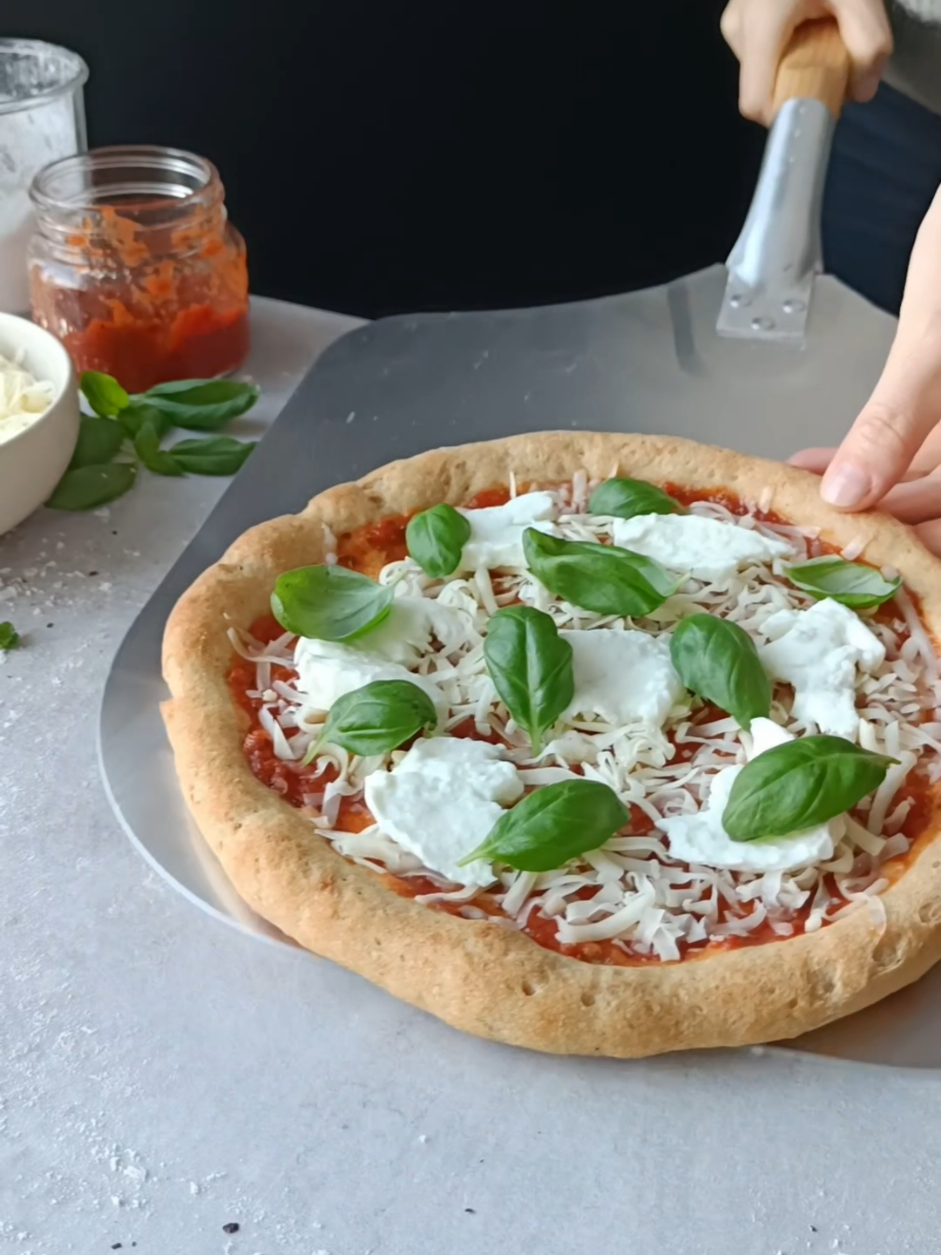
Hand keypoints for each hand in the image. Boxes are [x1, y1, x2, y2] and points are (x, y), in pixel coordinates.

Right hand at [721, 0, 891, 123]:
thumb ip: (869, 44)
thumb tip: (862, 92)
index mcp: (760, 26)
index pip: (755, 103)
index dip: (787, 112)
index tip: (818, 98)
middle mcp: (737, 29)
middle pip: (765, 85)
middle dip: (800, 78)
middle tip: (830, 46)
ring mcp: (733, 22)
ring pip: (765, 69)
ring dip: (796, 60)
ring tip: (820, 25)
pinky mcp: (738, 16)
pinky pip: (762, 51)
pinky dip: (789, 46)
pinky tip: (806, 17)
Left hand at [790, 184, 940, 556]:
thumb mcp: (936, 347)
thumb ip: (895, 424)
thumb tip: (847, 496)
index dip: (911, 557)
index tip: (845, 572)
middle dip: (877, 535)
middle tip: (804, 548)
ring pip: (927, 485)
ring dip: (863, 499)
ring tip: (795, 510)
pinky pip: (917, 448)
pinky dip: (871, 460)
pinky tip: (818, 467)